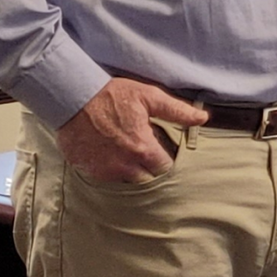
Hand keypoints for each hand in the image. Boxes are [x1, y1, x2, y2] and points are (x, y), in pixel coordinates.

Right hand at [55, 77, 208, 182]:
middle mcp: (124, 166)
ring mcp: (104, 171)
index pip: (164, 168)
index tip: (164, 149)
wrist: (74, 98)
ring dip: (131, 170)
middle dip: (150, 168)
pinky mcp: (87, 170)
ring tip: (128, 151)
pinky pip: (105, 178)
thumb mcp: (149, 97)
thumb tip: (202, 118)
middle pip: (146, 179)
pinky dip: (111, 169)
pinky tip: (110, 152)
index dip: (167, 159)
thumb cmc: (113, 95)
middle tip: (147, 151)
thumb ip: (177, 111)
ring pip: (126, 180)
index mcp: (142, 149)